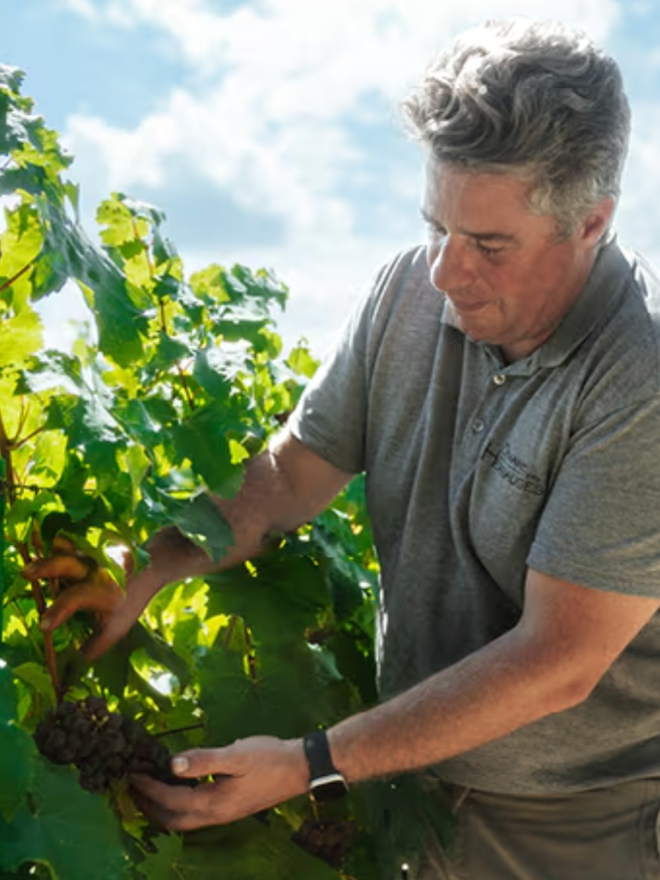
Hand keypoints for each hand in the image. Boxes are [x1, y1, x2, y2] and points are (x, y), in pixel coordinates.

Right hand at [22, 533, 178, 661]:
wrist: (149, 568)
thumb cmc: (129, 603)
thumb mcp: (115, 629)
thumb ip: (91, 649)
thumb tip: (69, 672)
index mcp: (102, 593)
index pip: (76, 600)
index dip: (58, 613)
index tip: (43, 626)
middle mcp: (94, 572)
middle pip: (69, 563)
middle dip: (47, 567)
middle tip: (27, 572)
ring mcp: (89, 556)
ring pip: (67, 550)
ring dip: (49, 556)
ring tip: (31, 565)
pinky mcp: (85, 548)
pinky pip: (67, 546)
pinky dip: (55, 550)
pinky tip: (45, 555)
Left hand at [130, 736, 307, 829]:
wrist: (299, 768)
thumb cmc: (269, 759)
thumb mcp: (236, 755)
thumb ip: (204, 760)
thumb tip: (172, 764)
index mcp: (214, 804)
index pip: (171, 801)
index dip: (149, 789)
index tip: (133, 774)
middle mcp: (216, 815)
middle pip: (172, 820)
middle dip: (149, 806)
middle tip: (132, 788)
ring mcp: (223, 814)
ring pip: (183, 820)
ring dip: (162, 808)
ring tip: (148, 791)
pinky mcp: (230, 807)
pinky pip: (195, 813)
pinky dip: (178, 805)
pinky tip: (180, 788)